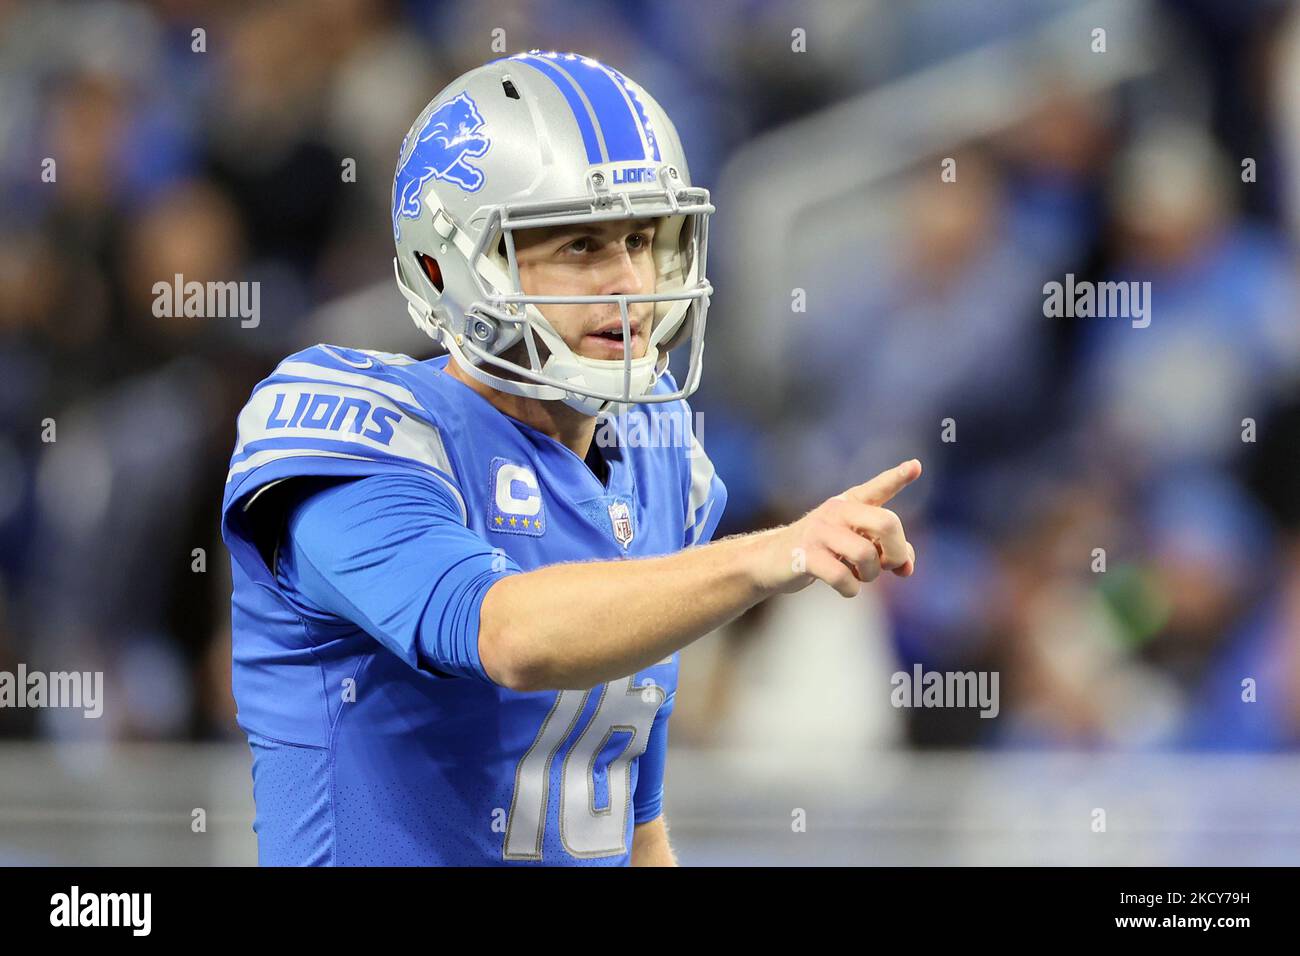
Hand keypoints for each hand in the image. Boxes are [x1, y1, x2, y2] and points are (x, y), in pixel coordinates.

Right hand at [754, 459, 920, 596]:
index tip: (916, 466)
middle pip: (887, 522)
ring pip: (866, 555)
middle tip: (889, 566)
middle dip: (897, 551)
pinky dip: (851, 589)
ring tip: (859, 576)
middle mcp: (836, 511)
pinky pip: (842, 577)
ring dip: (870, 575)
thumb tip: (907, 568)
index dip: (897, 477)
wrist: (771, 561)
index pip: (877, 488)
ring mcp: (819, 531)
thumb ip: (886, 551)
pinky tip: (846, 586)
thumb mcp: (853, 545)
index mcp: (849, 504)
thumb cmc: (820, 551)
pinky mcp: (805, 555)